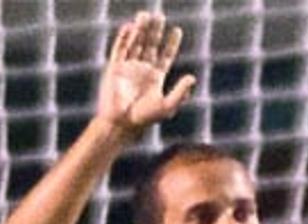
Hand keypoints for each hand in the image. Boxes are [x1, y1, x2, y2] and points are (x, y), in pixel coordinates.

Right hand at [98, 11, 196, 131]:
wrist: (121, 124)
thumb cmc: (144, 118)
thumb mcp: (167, 106)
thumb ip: (180, 92)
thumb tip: (192, 77)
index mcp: (155, 77)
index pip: (165, 55)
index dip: (171, 43)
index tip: (176, 30)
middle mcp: (142, 69)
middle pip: (150, 45)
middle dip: (155, 31)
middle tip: (160, 16)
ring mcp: (128, 67)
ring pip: (135, 43)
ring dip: (140, 29)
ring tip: (145, 15)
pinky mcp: (114, 68)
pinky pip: (119, 49)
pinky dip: (124, 38)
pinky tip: (130, 27)